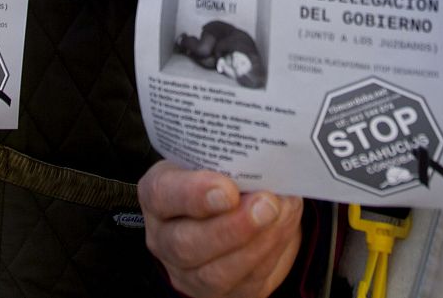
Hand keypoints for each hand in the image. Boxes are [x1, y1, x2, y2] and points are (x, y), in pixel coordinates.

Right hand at [139, 161, 302, 297]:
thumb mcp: (218, 158)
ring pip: (216, 273)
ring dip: (256, 244)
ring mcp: (188, 272)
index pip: (163, 195)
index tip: (228, 189)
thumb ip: (234, 160)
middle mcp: (164, 238)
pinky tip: (284, 229)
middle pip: (185, 244)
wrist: (235, 209)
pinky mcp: (219, 294)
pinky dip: (270, 254)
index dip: (194, 194)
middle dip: (232, 227)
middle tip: (267, 204)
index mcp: (158, 195)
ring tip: (282, 215)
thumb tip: (267, 162)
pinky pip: (245, 284)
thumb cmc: (223, 175)